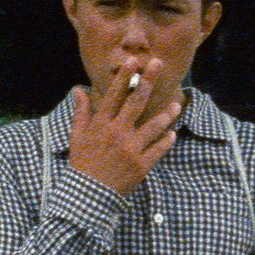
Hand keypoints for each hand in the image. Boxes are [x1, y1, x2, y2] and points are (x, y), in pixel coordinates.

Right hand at [68, 58, 181, 195]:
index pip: (114, 95)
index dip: (125, 77)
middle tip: (159, 64)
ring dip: (167, 114)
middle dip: (148, 81)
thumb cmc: (82, 162)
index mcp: (101, 124)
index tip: (134, 60)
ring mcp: (132, 149)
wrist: (89, 193)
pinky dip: (166, 141)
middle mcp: (118, 133)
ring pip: (154, 126)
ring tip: (177, 105)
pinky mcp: (142, 165)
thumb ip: (81, 111)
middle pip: (137, 102)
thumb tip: (78, 89)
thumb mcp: (77, 135)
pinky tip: (172, 133)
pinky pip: (158, 149)